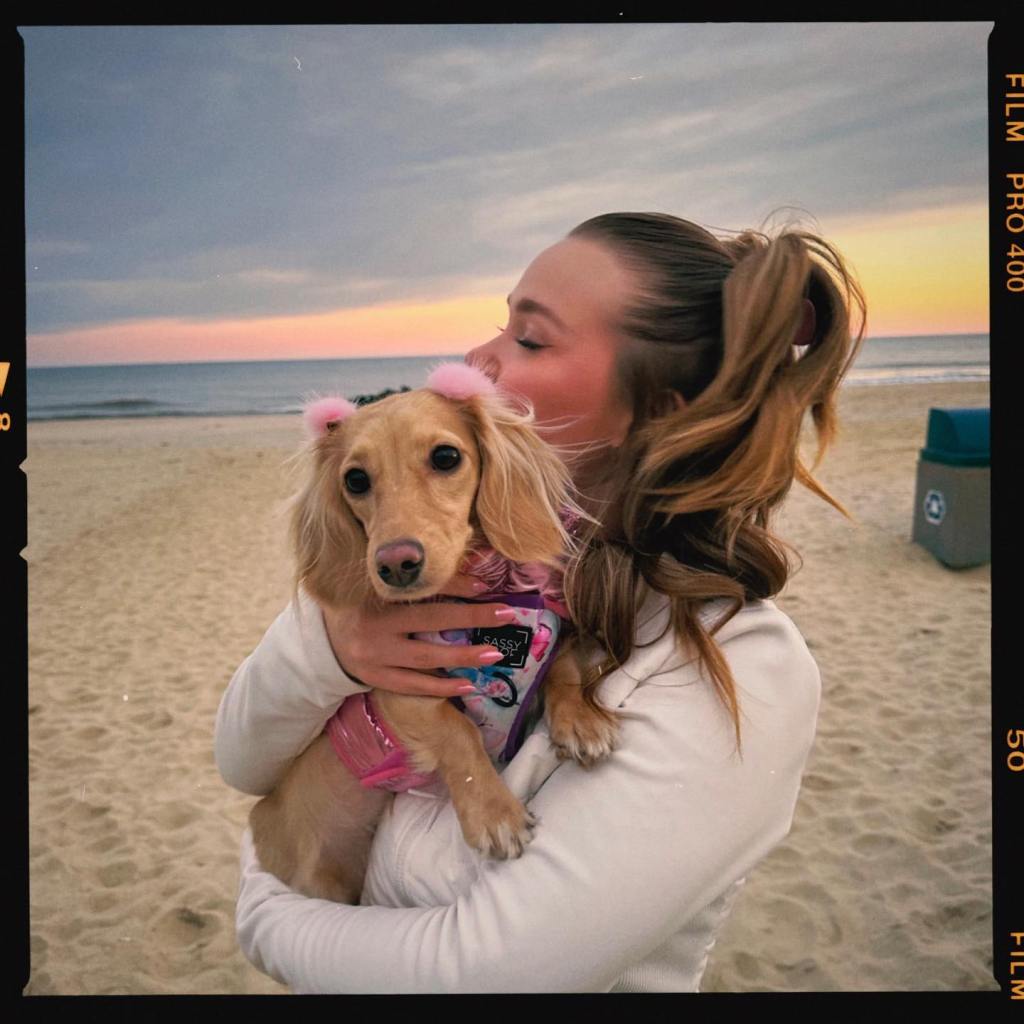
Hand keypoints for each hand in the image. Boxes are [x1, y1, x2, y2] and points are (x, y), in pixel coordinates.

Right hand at [320, 573, 515, 698]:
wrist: (322, 639)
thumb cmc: (360, 605)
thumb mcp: (379, 586)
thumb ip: (412, 581)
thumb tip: (467, 574)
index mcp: (375, 593)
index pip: (421, 588)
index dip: (454, 585)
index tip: (484, 585)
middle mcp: (374, 623)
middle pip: (430, 620)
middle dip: (470, 618)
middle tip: (505, 616)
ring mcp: (373, 655)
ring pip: (426, 657)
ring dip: (463, 656)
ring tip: (494, 654)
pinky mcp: (375, 678)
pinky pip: (414, 685)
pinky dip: (442, 686)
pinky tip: (469, 684)